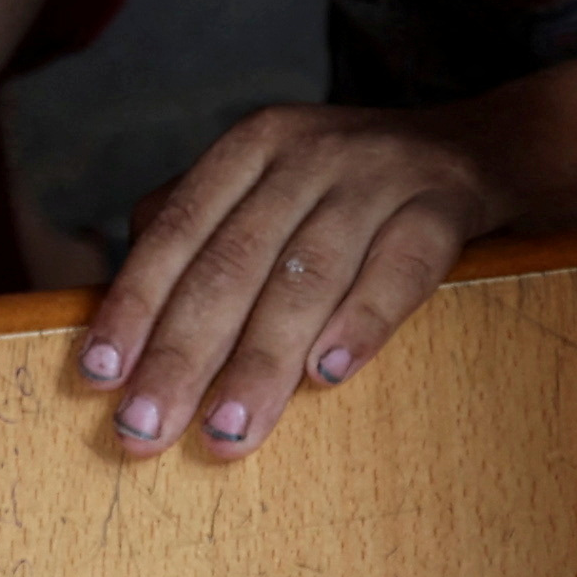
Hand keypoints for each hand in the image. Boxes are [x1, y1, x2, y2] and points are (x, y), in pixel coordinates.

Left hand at [69, 103, 514, 460]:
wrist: (477, 146)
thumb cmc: (345, 189)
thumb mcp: (266, 184)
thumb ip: (195, 229)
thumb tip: (118, 314)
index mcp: (251, 147)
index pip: (177, 230)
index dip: (135, 304)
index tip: (100, 376)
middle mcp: (309, 153)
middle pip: (234, 261)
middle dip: (183, 353)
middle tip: (145, 429)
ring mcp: (379, 175)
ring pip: (308, 273)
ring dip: (262, 359)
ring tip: (227, 429)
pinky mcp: (443, 203)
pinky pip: (400, 268)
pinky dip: (362, 321)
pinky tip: (327, 375)